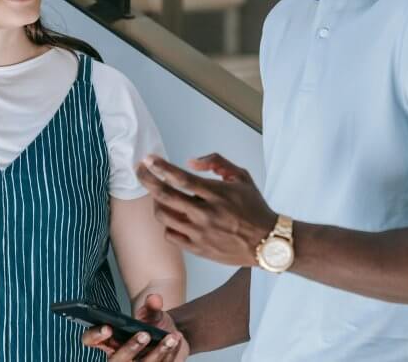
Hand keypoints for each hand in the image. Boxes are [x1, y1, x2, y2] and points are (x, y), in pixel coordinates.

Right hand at [81, 294, 188, 360]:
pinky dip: (169, 355)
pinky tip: (176, 341)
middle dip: (130, 348)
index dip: (95, 335)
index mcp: (109, 340)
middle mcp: (118, 356)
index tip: (108, 327)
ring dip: (157, 353)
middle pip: (116, 361)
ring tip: (170, 337)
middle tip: (145, 334)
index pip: (91, 339)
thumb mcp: (152, 312)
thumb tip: (155, 299)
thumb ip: (152, 304)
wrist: (171, 335)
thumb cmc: (153, 324)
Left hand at [136, 153, 275, 266]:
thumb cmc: (254, 207)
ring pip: (164, 216)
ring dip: (155, 202)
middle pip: (165, 195)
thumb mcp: (242, 177)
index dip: (161, 167)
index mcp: (217, 194)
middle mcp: (206, 213)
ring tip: (157, 195)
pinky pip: (170, 235)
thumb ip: (217, 162)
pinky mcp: (198, 249)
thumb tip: (190, 162)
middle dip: (147, 179)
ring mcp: (200, 233)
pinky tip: (172, 216)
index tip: (148, 159)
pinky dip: (166, 224)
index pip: (181, 178)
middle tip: (139, 170)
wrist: (267, 242)